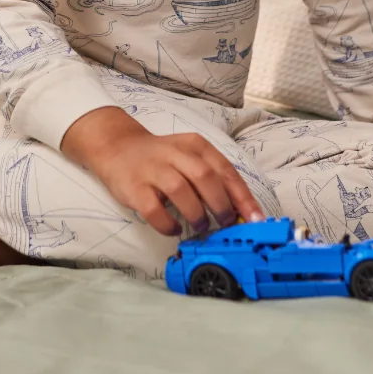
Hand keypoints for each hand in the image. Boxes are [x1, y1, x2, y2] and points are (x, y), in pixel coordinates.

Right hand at [61, 106, 262, 236]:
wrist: (116, 147)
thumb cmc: (162, 159)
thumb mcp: (190, 158)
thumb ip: (213, 179)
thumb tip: (242, 212)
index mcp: (194, 145)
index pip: (225, 170)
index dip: (243, 197)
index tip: (256, 219)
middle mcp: (174, 154)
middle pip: (205, 178)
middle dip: (221, 206)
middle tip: (225, 223)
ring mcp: (152, 170)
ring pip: (181, 190)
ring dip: (197, 214)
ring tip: (200, 225)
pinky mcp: (133, 187)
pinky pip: (154, 209)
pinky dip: (168, 224)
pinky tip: (173, 228)